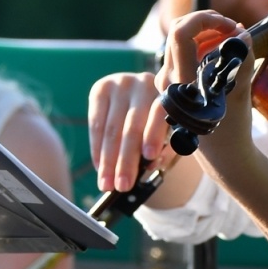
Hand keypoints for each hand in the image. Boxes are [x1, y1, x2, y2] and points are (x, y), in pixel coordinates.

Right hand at [88, 72, 174, 191]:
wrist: (142, 95)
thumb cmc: (160, 121)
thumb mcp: (170, 131)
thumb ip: (167, 147)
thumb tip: (153, 164)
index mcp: (169, 91)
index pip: (160, 113)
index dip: (154, 134)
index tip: (150, 157)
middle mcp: (144, 83)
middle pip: (132, 126)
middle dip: (126, 160)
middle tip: (123, 185)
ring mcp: (120, 83)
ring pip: (111, 128)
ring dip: (108, 160)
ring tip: (107, 183)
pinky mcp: (101, 88)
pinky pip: (96, 123)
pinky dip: (96, 148)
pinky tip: (98, 166)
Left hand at [157, 10, 256, 171]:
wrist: (223, 155)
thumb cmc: (232, 128)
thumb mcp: (240, 93)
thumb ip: (241, 61)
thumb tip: (242, 34)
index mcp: (180, 80)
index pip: (180, 33)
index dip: (206, 20)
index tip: (231, 27)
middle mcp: (168, 77)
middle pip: (179, 30)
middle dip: (208, 23)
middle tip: (233, 31)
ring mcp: (168, 79)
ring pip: (182, 40)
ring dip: (207, 33)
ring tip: (233, 42)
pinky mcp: (175, 81)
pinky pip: (185, 52)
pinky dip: (204, 45)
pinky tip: (224, 53)